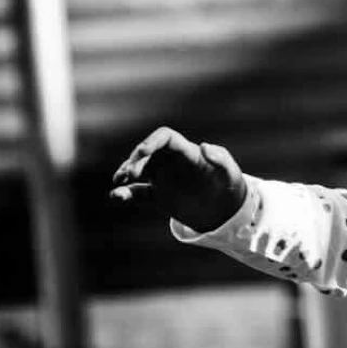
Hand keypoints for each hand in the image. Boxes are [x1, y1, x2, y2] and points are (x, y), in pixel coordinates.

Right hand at [109, 127, 247, 232]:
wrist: (227, 210)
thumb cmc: (230, 185)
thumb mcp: (230, 171)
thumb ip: (220, 158)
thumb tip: (204, 146)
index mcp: (186, 152)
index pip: (165, 137)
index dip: (152, 141)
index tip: (142, 152)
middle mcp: (171, 162)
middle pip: (147, 153)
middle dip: (136, 160)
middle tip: (132, 174)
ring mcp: (163, 178)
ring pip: (137, 170)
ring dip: (126, 173)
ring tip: (120, 182)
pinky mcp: (159, 195)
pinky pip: (137, 192)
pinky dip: (125, 194)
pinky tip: (116, 197)